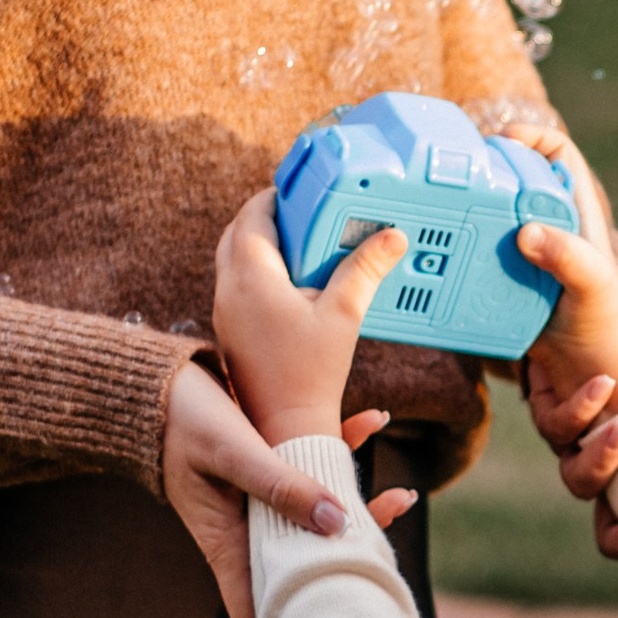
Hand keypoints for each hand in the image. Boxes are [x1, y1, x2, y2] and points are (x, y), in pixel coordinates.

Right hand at [162, 356, 399, 617]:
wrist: (155, 381)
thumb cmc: (181, 419)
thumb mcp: (231, 451)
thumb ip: (280, 486)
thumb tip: (338, 523)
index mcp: (228, 545)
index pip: (257, 614)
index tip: (343, 612)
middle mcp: (248, 533)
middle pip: (306, 567)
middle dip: (351, 557)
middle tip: (392, 528)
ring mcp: (262, 506)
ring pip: (319, 522)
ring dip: (362, 507)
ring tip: (402, 493)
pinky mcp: (273, 473)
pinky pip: (314, 471)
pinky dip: (345, 451)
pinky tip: (373, 418)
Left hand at [213, 189, 407, 442]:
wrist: (287, 426)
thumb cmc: (312, 374)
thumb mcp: (345, 314)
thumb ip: (365, 270)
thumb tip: (393, 236)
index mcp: (251, 277)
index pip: (252, 216)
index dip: (274, 197)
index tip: (300, 191)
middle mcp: (229, 290)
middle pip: (236, 234)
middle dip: (266, 217)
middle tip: (301, 213)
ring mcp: (225, 312)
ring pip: (233, 259)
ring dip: (261, 244)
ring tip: (301, 244)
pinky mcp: (231, 331)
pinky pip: (237, 285)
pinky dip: (259, 271)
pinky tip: (292, 282)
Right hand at [521, 235, 617, 617]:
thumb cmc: (602, 317)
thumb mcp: (587, 281)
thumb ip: (560, 254)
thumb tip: (528, 229)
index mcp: (568, 408)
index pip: (561, 429)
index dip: (578, 421)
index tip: (610, 390)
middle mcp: (585, 447)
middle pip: (580, 480)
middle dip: (602, 467)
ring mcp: (614, 476)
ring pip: (603, 521)